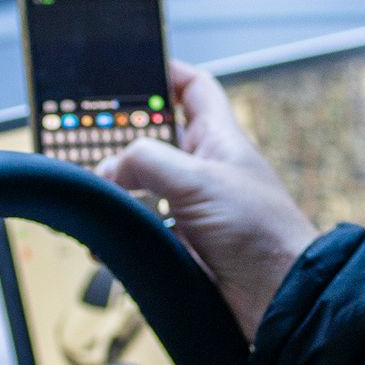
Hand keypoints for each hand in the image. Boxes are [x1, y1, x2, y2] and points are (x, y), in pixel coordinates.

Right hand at [99, 61, 317, 340]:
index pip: (194, 89)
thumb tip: (109, 168)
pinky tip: (103, 240)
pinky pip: (143, 232)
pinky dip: (122, 234)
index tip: (131, 66)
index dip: (165, 72)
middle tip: (85, 135)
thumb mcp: (199, 181)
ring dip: (117, 191)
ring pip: (143, 189)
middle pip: (157, 140)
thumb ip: (148, 162)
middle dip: (123, 138)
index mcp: (219, 139)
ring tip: (88, 189)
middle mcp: (205, 170)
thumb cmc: (260, 231)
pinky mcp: (184, 246)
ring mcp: (194, 209)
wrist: (279, 298)